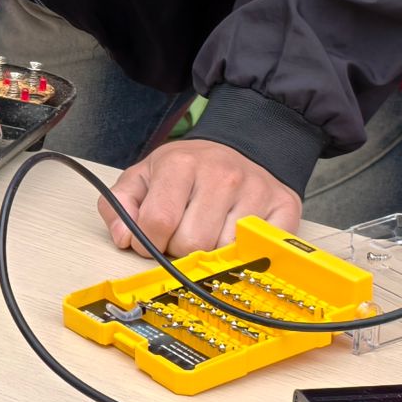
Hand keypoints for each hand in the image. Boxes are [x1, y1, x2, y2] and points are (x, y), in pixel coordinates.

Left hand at [101, 139, 300, 257]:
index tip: (149, 242)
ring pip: (224, 252)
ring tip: (207, 232)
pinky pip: (258, 251)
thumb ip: (118, 204)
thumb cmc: (186, 169)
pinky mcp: (283, 207)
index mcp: (180, 164)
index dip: (147, 243)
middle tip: (181, 235)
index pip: (157, 222)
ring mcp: (256, 190)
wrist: (239, 148)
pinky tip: (233, 237)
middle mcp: (222, 175)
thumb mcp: (143, 177)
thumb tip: (123, 239)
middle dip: (179, 249)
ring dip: (210, 253)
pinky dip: (243, 253)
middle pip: (192, 242)